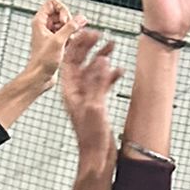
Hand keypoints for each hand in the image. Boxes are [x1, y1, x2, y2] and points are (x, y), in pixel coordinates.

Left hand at [26, 0, 84, 87]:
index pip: (52, 3)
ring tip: (70, 40)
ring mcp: (50, 34)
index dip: (62, 9)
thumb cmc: (43, 61)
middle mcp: (44, 26)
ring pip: (64, 24)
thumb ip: (71, 27)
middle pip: (60, 12)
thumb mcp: (59, 41)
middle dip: (68, 21)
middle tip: (69, 32)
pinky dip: (71, 37)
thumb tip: (82, 18)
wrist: (40, 76)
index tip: (64, 22)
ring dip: (71, 30)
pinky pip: (66, 34)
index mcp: (39, 21)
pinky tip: (71, 45)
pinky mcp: (55, 43)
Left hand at [59, 29, 123, 160]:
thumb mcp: (95, 106)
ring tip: (112, 45)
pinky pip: (103, 84)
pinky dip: (111, 75)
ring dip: (102, 58)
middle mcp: (77, 91)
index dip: (77, 45)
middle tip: (99, 35)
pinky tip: (119, 70)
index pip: (70, 60)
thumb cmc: (91, 137)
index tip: (87, 33)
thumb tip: (101, 59)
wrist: (97, 156)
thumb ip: (98, 82)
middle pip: (81, 62)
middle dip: (90, 48)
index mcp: (70, 90)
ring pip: (94, 71)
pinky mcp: (98, 103)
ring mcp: (88, 96)